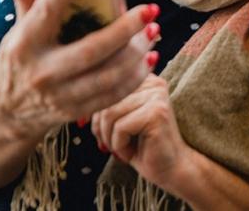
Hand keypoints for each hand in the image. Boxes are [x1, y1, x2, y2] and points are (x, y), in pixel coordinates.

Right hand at [0, 0, 158, 139]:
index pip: (46, 10)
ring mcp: (61, 96)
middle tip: (149, 10)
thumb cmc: (20, 59)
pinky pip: (113, 95)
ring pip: (108, 76)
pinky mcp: (77, 111)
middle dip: (124, 29)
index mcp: (24, 44)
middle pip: (91, 50)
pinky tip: (150, 57)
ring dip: (137, 53)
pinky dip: (136, 77)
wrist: (8, 113)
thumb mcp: (18, 30)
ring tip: (153, 31)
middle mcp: (42, 72)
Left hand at [92, 74, 188, 189]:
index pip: (105, 87)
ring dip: (110, 138)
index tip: (100, 132)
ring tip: (123, 148)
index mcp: (144, 79)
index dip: (96, 113)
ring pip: (110, 114)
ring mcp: (157, 96)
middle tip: (111, 145)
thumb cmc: (142, 146)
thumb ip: (107, 103)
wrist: (170, 169)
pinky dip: (119, 145)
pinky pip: (120, 127)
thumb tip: (78, 98)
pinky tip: (131, 152)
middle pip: (105, 100)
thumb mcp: (120, 119)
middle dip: (101, 128)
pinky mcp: (157, 113)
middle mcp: (153, 82)